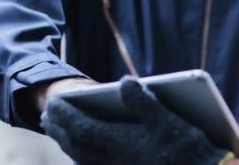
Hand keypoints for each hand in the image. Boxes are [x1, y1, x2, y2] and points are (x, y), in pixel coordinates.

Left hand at [40, 75, 228, 164]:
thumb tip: (124, 82)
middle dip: (61, 128)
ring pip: (83, 157)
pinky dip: (83, 158)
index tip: (52, 102)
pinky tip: (84, 155)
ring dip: (68, 143)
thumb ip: (144, 101)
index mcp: (119, 142)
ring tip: (61, 131)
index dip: (65, 114)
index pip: (81, 126)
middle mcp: (112, 160)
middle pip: (77, 143)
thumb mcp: (169, 120)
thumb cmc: (188, 150)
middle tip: (49, 115)